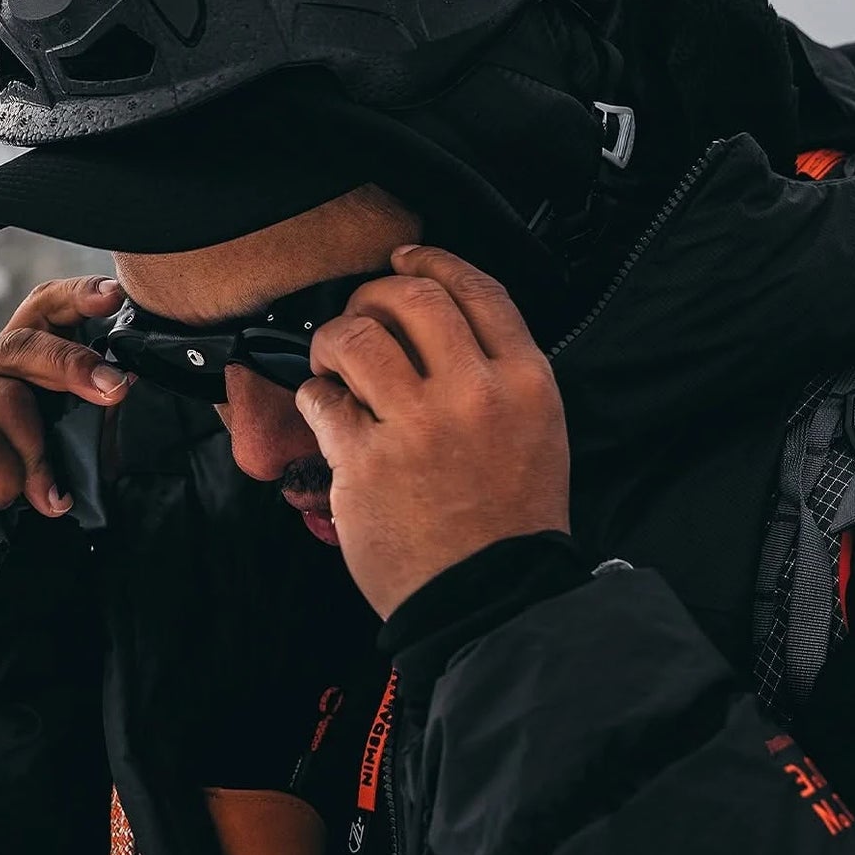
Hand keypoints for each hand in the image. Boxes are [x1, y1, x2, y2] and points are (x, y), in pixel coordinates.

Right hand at [0, 275, 131, 516]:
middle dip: (74, 366)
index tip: (113, 297)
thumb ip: (88, 408)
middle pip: (22, 344)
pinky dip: (4, 478)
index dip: (75, 296)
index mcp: (12, 362)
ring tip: (41, 492)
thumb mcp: (69, 442)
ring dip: (36, 454)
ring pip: (6, 399)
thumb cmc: (30, 491)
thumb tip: (125, 381)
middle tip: (115, 391)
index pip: (39, 309)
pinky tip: (1, 498)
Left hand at [294, 245, 570, 618]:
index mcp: (525, 381)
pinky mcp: (367, 462)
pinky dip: (316, 397)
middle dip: (374, 296)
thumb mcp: (538, 430)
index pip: (476, 289)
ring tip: (333, 362)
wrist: (489, 597)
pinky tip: (327, 413)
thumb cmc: (509, 520)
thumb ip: (499, 371)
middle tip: (361, 318)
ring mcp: (418, 427)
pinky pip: (322, 399)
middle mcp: (475, 394)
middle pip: (411, 297)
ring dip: (333, 339)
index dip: (433, 261)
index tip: (406, 257)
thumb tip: (442, 321)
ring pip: (357, 337)